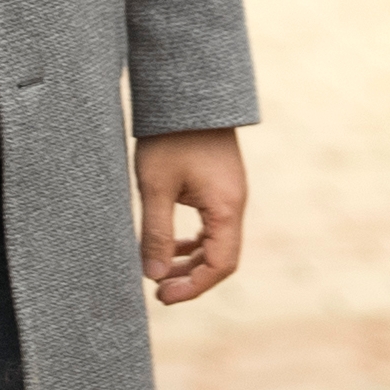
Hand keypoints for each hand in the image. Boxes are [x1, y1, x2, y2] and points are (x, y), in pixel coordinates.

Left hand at [136, 128, 246, 305]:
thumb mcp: (156, 186)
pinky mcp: (220, 186)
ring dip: (192, 262)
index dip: (193, 288)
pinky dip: (194, 242)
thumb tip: (154, 276)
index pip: (220, 265)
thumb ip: (156, 233)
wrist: (186, 94)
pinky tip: (172, 245)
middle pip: (222, 258)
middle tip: (159, 291)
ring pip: (217, 242)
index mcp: (226, 208)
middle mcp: (235, 204)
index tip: (163, 296)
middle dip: (192, 279)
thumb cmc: (170, 137)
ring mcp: (230, 194)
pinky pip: (213, 225)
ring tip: (161, 272)